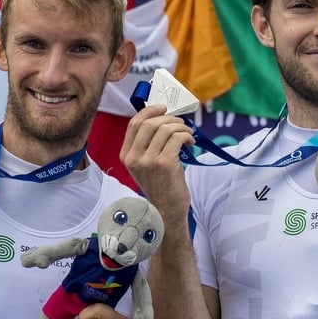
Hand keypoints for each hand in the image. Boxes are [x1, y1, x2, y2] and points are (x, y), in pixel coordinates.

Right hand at [120, 105, 194, 223]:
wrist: (166, 210)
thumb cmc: (160, 185)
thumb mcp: (145, 164)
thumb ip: (148, 144)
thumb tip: (164, 119)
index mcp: (126, 155)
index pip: (134, 123)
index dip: (150, 111)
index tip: (163, 108)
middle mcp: (134, 157)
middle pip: (150, 123)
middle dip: (169, 118)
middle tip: (181, 123)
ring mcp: (148, 161)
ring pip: (166, 129)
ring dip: (181, 127)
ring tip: (188, 134)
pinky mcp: (165, 164)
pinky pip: (177, 138)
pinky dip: (186, 136)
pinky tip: (190, 142)